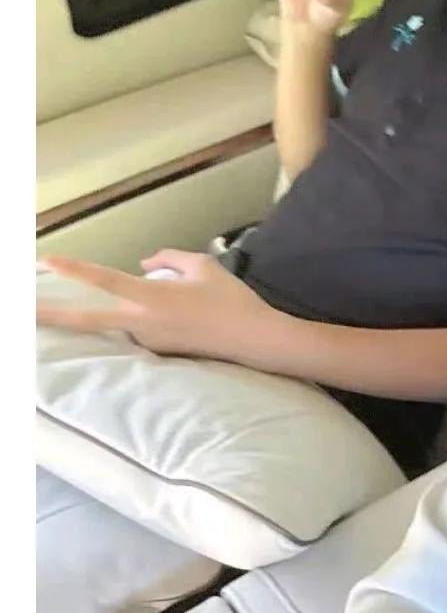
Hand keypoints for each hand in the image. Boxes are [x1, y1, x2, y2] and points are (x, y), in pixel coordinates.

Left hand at [36, 250, 285, 364]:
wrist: (254, 340)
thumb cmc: (231, 299)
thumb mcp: (203, 266)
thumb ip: (169, 259)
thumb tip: (144, 263)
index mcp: (151, 296)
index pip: (105, 280)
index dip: (75, 269)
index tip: (48, 261)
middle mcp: (142, 322)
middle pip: (87, 320)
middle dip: (53, 317)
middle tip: (26, 311)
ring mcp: (148, 341)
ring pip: (124, 320)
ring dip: (130, 311)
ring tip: (181, 305)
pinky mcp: (159, 353)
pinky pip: (143, 329)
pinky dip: (149, 319)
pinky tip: (185, 316)